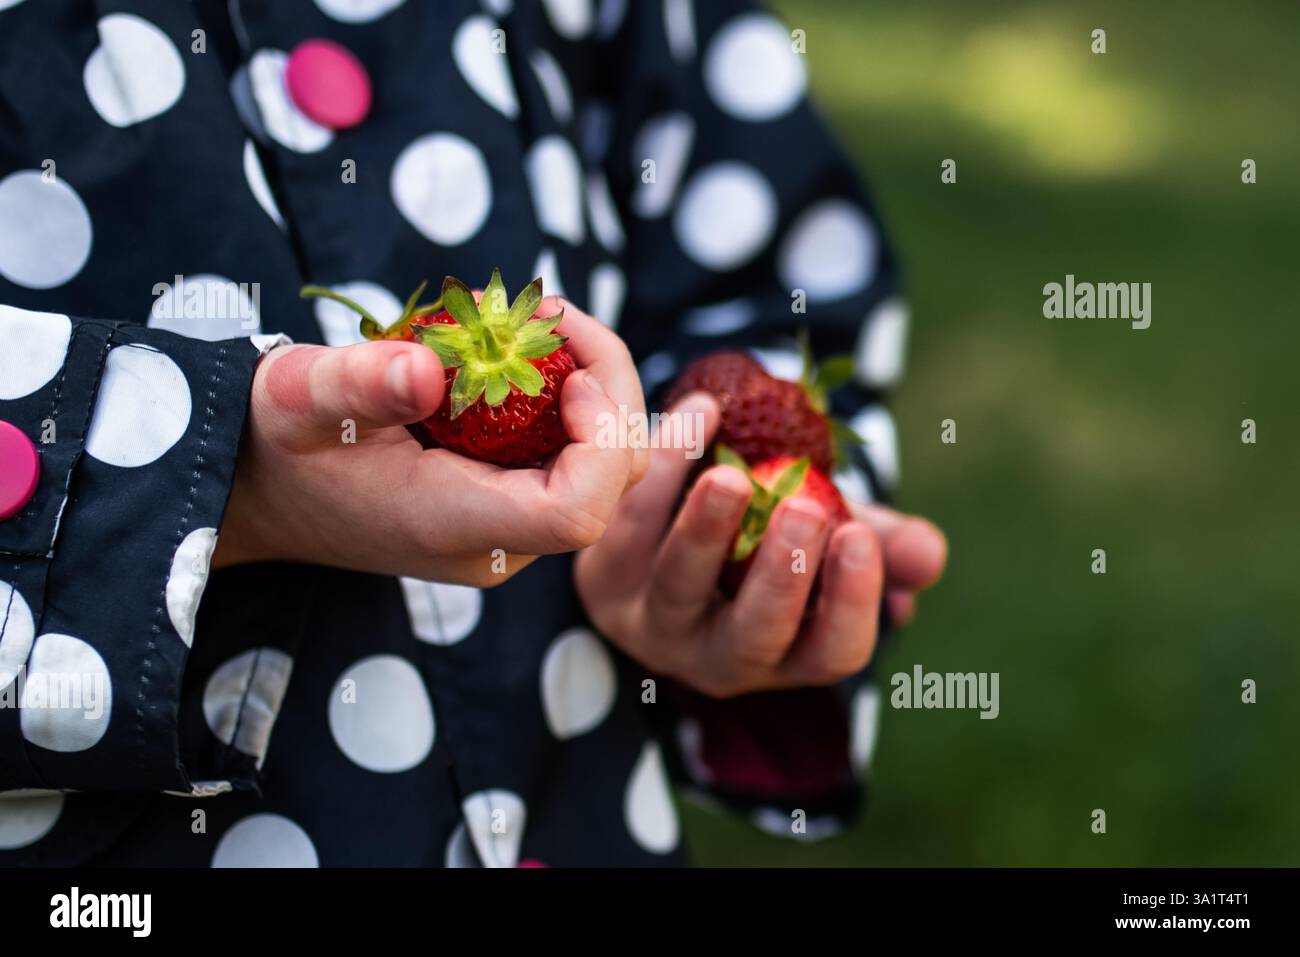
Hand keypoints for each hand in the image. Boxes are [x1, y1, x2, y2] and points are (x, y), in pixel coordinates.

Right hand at [215, 298, 646, 585]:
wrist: (261, 490)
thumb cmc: (274, 443)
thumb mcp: (296, 397)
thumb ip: (358, 384)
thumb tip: (428, 370)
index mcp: (452, 526)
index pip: (575, 512)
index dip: (599, 439)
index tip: (569, 369)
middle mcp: (496, 544)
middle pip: (610, 483)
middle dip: (609, 390)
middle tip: (555, 314)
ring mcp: (508, 532)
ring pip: (605, 471)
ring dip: (595, 387)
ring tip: (542, 322)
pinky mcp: (509, 509)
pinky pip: (575, 460)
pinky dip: (572, 400)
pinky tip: (532, 351)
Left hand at [575, 393, 945, 697]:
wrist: (662, 531)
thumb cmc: (765, 542)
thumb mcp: (827, 542)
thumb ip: (880, 545)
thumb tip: (929, 555)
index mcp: (787, 656)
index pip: (830, 653)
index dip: (850, 603)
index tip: (860, 537)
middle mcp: (717, 658)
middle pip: (752, 635)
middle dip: (781, 576)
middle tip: (806, 510)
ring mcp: (652, 624)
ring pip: (678, 588)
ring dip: (706, 531)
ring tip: (732, 479)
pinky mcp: (602, 577)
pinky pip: (631, 524)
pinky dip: (664, 467)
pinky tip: (700, 413)